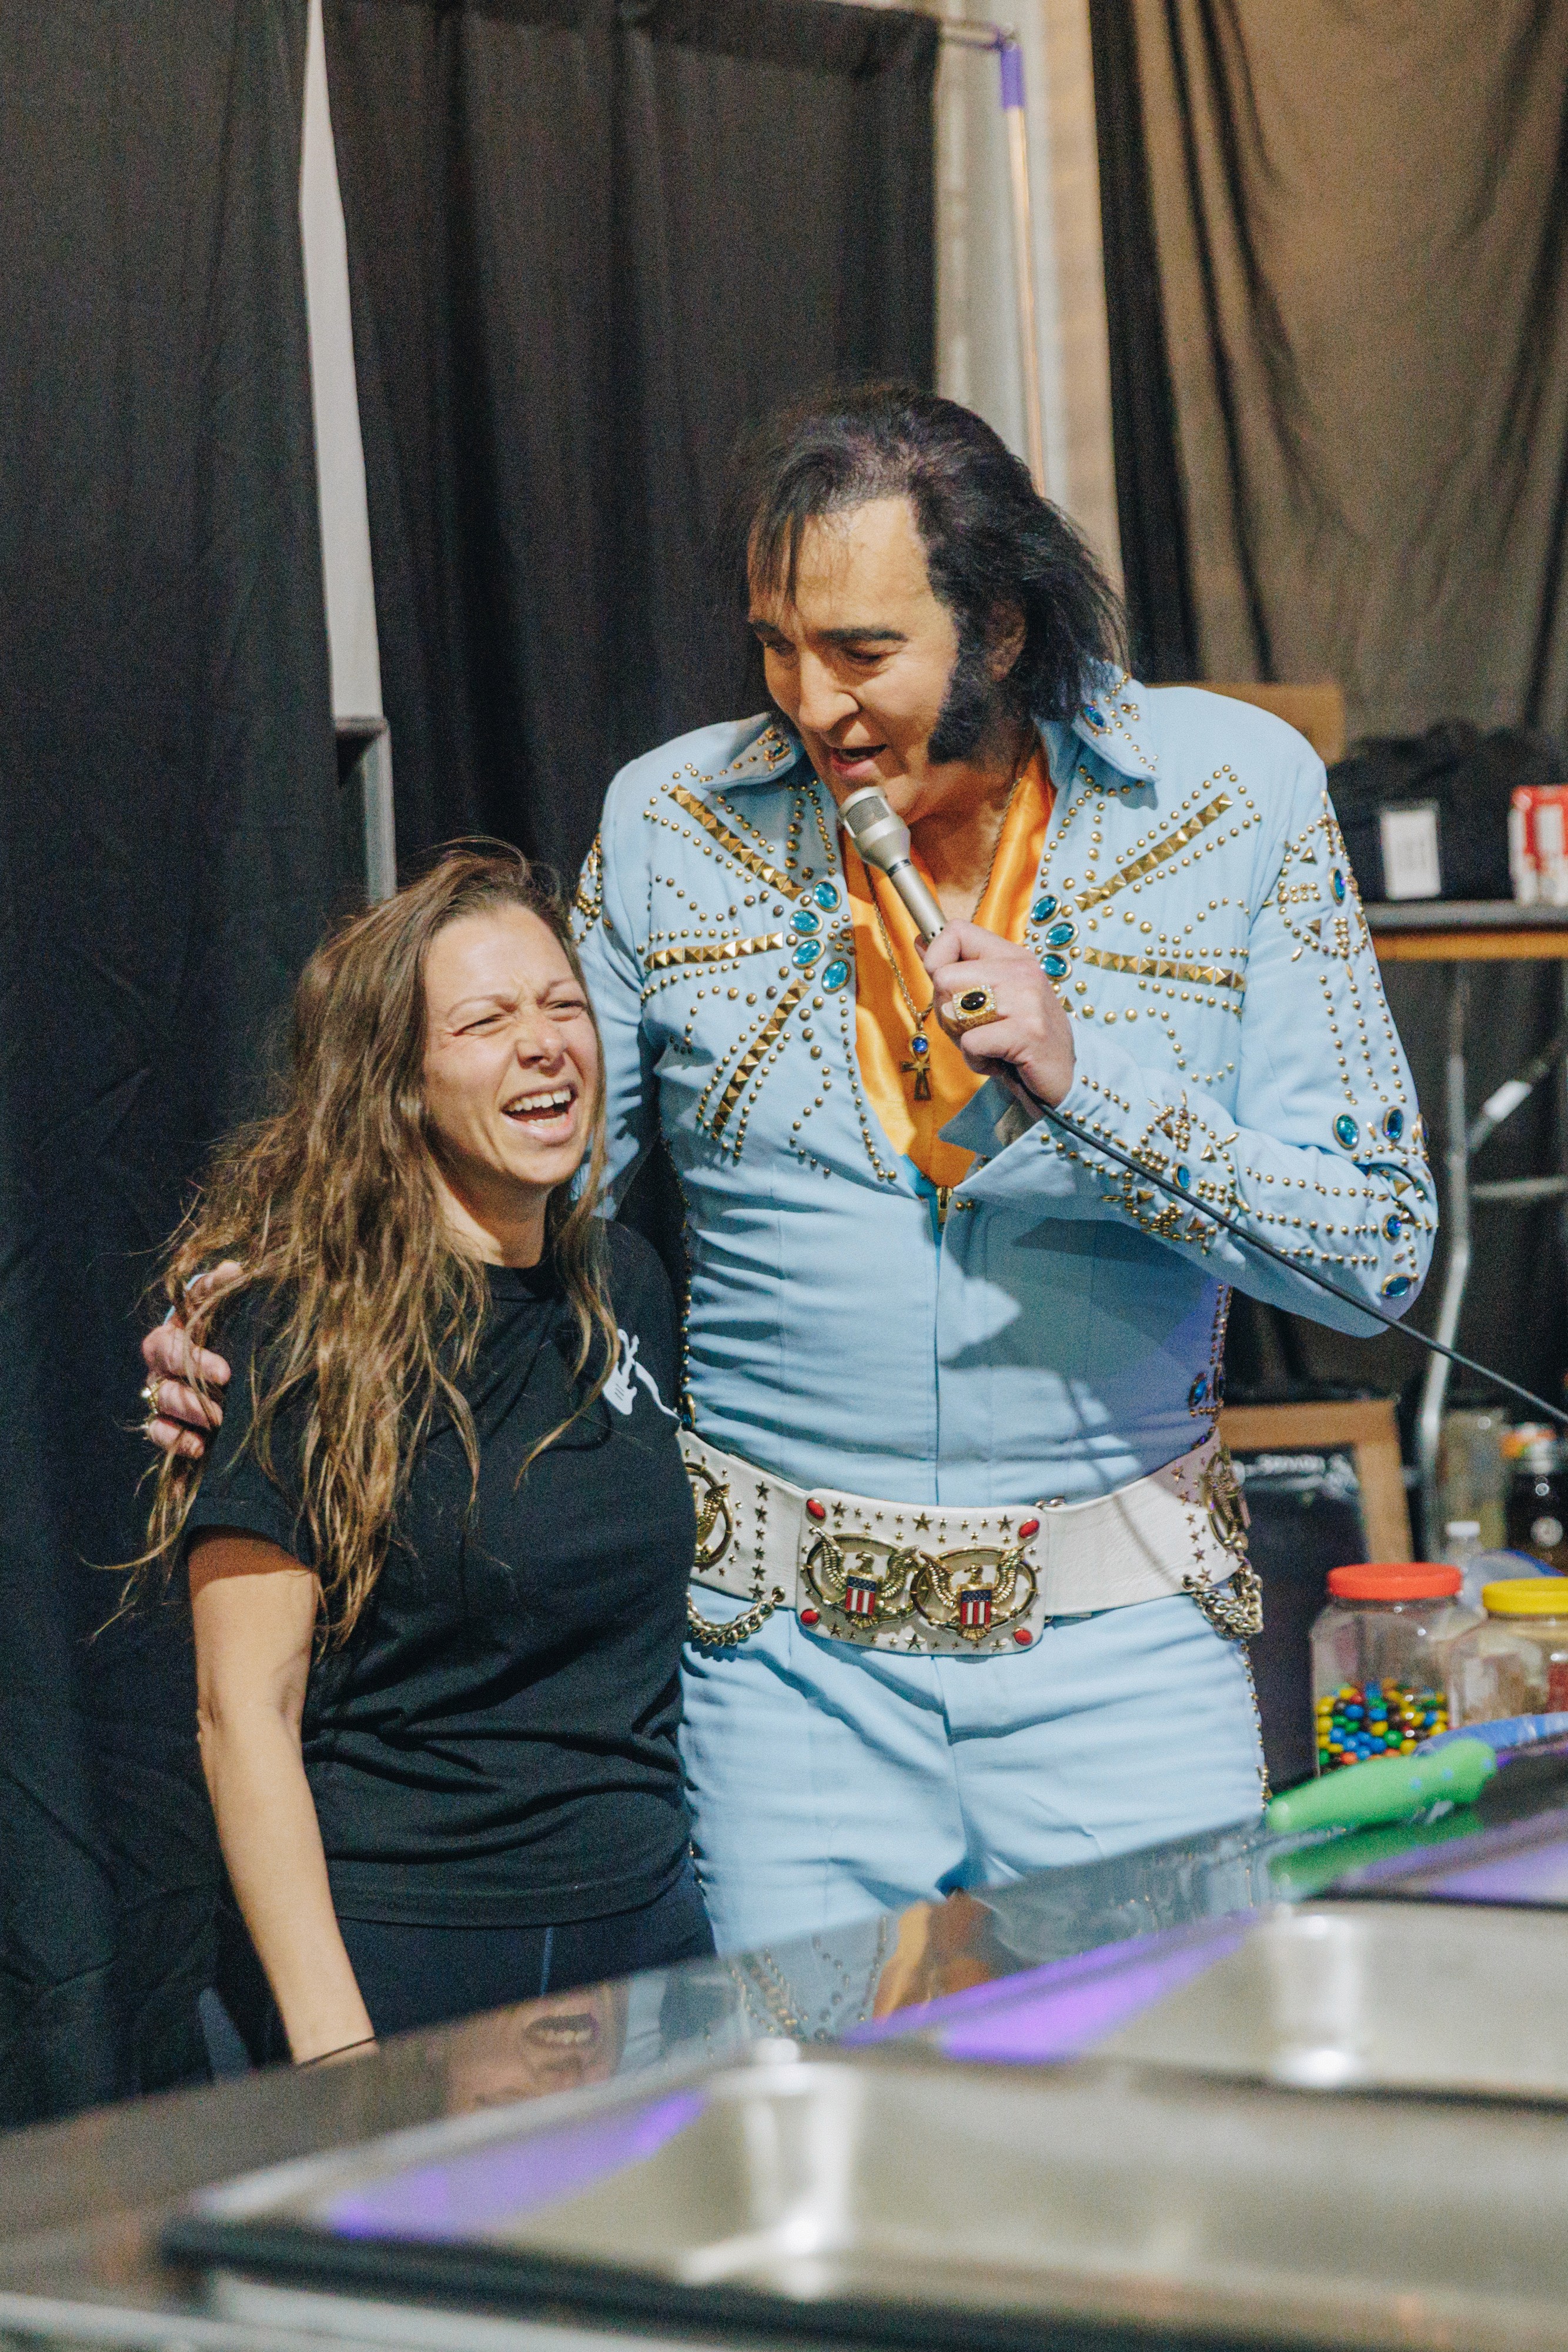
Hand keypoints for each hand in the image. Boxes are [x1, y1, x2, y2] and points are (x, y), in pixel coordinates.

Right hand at [140, 1261, 241, 1458]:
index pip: (171, 1343)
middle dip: (192, 1387)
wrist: (239, 1364)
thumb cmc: (232, 1326)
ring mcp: (161, 1391)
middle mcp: (162, 1362)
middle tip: (222, 1403)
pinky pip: (157, 1431)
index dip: (193, 1360)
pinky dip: (175, 1440)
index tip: (226, 1374)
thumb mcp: (230, 1307)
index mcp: (175, 1332)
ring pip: (161, 1400)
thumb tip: (234, 1269)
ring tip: (218, 1421)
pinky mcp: (167, 1421)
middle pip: (163, 1374)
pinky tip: (199, 1447)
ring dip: (189, 1411)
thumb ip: (225, 1290)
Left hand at [922, 922, 1074, 1106]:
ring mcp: (1027, 999)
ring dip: (962, 1039)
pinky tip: (1000, 1063)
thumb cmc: (1020, 1039)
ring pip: (953, 1009)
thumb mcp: (992, 997)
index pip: (957, 931)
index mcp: (1011, 956)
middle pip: (944, 976)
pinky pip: (971, 1043)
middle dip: (946, 1012)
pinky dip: (977, 1062)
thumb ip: (958, 970)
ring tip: (990, 1046)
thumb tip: (921, 940)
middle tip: (975, 1030)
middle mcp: (1021, 970)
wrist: (1065, 1077)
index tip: (949, 989)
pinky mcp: (1029, 1031)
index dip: (937, 959)